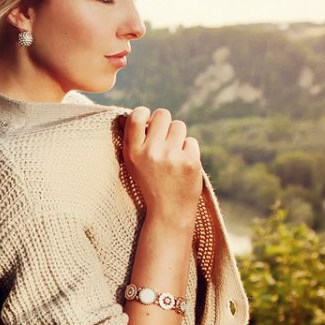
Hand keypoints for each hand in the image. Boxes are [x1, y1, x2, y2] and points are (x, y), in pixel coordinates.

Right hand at [121, 106, 202, 221]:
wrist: (169, 213)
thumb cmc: (150, 184)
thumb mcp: (133, 164)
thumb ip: (136, 140)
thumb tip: (142, 113)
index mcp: (133, 152)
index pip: (136, 117)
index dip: (143, 112)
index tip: (146, 119)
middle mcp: (151, 152)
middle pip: (162, 115)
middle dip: (164, 122)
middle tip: (164, 136)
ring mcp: (172, 157)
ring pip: (179, 125)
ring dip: (177, 135)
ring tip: (173, 152)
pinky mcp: (190, 162)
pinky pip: (191, 141)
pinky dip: (188, 150)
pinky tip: (182, 164)